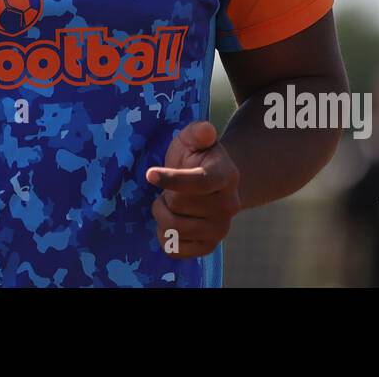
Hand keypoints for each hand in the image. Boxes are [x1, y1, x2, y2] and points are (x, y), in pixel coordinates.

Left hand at [146, 120, 240, 258]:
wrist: (212, 185)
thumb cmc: (197, 158)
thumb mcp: (194, 140)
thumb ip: (198, 133)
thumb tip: (206, 129)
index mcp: (226, 175)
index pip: (199, 182)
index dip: (172, 179)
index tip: (149, 174)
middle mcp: (229, 205)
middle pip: (179, 204)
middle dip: (165, 193)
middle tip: (169, 187)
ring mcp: (221, 229)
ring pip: (174, 228)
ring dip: (162, 213)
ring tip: (169, 202)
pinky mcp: (208, 246)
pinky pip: (174, 249)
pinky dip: (164, 236)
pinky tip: (171, 221)